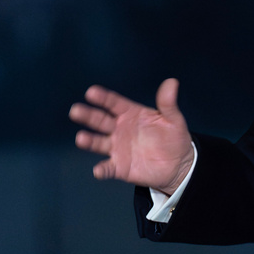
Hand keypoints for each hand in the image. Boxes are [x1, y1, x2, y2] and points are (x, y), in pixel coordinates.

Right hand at [70, 78, 194, 194]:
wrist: (178, 164)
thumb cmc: (173, 137)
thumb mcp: (173, 119)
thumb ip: (168, 103)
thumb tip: (171, 82)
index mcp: (131, 114)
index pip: (114, 103)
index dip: (103, 98)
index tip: (91, 92)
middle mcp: (120, 129)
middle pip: (100, 120)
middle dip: (88, 115)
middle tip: (76, 111)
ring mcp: (117, 148)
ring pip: (99, 143)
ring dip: (89, 141)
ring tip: (81, 138)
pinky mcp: (120, 166)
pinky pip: (108, 168)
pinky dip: (102, 170)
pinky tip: (99, 170)